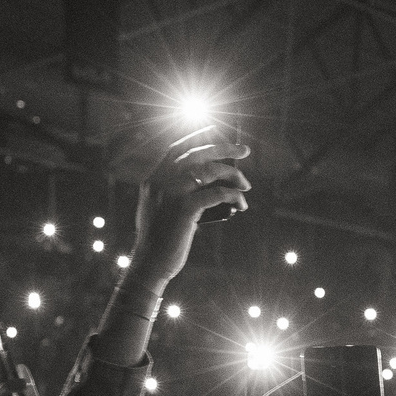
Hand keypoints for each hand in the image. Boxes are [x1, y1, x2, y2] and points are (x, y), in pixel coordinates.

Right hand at [130, 133, 252, 287]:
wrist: (149, 263)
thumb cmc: (160, 239)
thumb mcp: (161, 209)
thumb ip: (175, 191)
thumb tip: (208, 182)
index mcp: (154, 178)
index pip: (178, 148)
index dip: (199, 136)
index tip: (217, 132)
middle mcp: (161, 180)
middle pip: (197, 152)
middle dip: (224, 147)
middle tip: (244, 151)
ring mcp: (172, 193)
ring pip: (210, 170)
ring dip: (233, 176)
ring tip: (246, 186)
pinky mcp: (184, 209)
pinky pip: (217, 194)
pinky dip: (234, 197)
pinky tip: (241, 204)